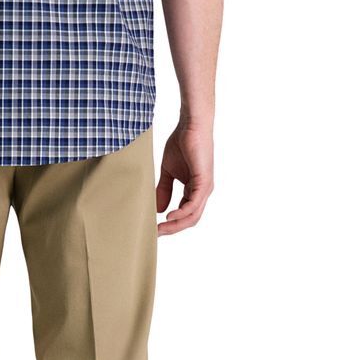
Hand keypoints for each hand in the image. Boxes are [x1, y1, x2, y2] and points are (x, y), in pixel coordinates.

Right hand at [156, 121, 213, 235]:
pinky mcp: (204, 182)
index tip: (154, 228)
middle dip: (172, 229)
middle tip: (156, 233)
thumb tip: (159, 209)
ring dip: (175, 225)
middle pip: (189, 220)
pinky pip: (193, 205)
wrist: (190, 125)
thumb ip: (164, 189)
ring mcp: (205, 188)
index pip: (184, 215)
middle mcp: (202, 192)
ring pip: (192, 216)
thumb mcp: (168, 172)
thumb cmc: (181, 143)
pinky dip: (181, 214)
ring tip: (160, 229)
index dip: (170, 224)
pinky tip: (168, 217)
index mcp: (194, 190)